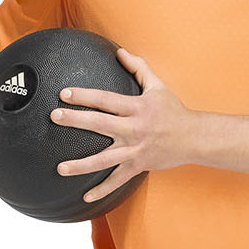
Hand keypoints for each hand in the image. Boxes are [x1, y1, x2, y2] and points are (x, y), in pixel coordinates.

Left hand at [51, 47, 197, 204]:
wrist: (194, 138)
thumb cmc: (174, 111)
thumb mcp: (158, 86)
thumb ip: (138, 68)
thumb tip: (120, 51)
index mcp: (136, 108)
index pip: (106, 99)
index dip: (85, 95)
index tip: (65, 93)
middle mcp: (133, 129)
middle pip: (100, 124)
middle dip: (76, 120)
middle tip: (55, 117)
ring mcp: (134, 150)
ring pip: (104, 159)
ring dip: (81, 165)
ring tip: (60, 168)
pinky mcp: (138, 166)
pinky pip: (117, 180)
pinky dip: (102, 190)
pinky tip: (85, 197)